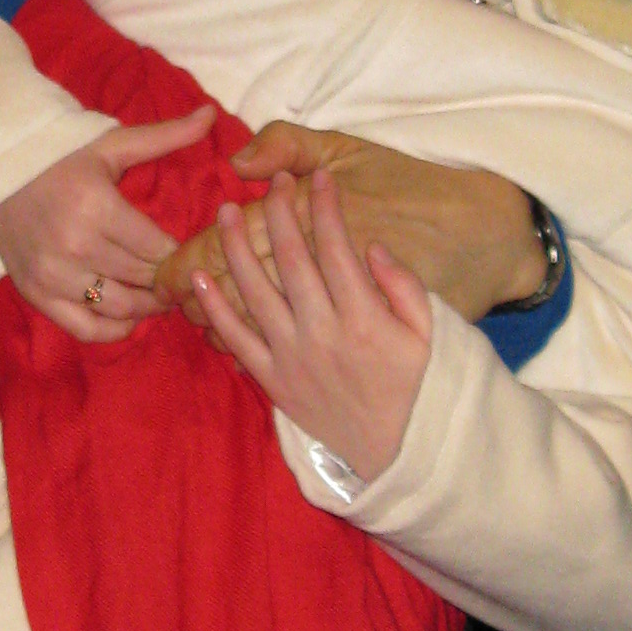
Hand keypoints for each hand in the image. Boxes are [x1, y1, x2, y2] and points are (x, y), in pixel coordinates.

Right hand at [0, 105, 216, 342]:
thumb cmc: (60, 157)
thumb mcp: (111, 143)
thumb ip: (164, 135)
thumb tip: (210, 115)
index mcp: (97, 206)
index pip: (157, 248)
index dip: (179, 254)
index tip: (189, 252)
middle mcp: (75, 245)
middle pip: (142, 278)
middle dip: (167, 279)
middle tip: (182, 276)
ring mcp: (53, 274)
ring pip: (120, 306)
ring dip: (147, 306)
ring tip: (159, 295)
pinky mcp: (36, 293)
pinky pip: (85, 328)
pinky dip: (113, 330)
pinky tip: (129, 317)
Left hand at [191, 168, 432, 480]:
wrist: (398, 452)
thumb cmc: (417, 385)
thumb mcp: (430, 333)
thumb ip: (404, 285)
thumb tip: (370, 245)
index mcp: (364, 317)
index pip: (337, 247)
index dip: (325, 207)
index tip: (319, 179)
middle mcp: (323, 333)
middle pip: (292, 260)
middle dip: (279, 212)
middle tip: (273, 182)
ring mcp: (292, 357)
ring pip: (256, 291)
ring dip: (236, 247)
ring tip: (222, 209)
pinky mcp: (272, 380)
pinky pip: (237, 339)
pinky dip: (215, 308)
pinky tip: (200, 276)